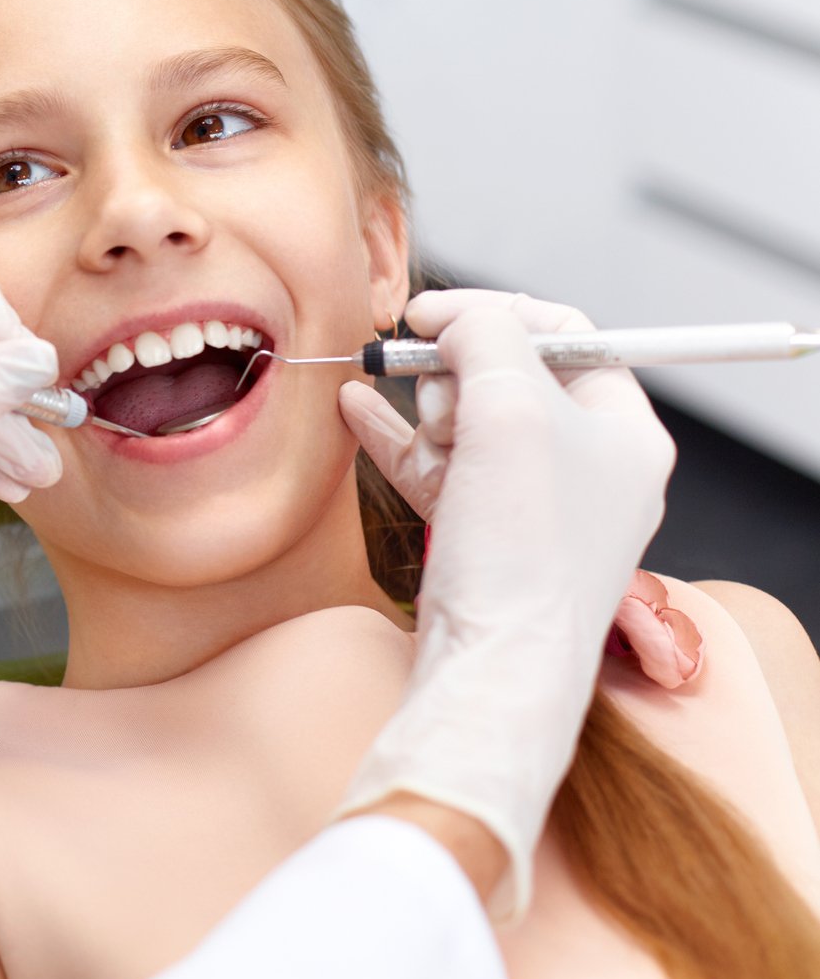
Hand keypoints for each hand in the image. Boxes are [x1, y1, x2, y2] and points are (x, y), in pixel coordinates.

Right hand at [335, 289, 676, 919]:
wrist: (495, 665)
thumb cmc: (524, 548)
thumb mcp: (513, 411)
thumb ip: (487, 339)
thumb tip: (455, 320)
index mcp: (624, 431)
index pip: (566, 333)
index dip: (497, 312)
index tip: (431, 313)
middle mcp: (586, 465)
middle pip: (510, 375)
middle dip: (455, 370)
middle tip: (423, 381)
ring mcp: (531, 504)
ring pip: (466, 421)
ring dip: (423, 407)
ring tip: (398, 412)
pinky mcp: (481, 536)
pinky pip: (436, 466)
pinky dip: (396, 436)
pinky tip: (354, 407)